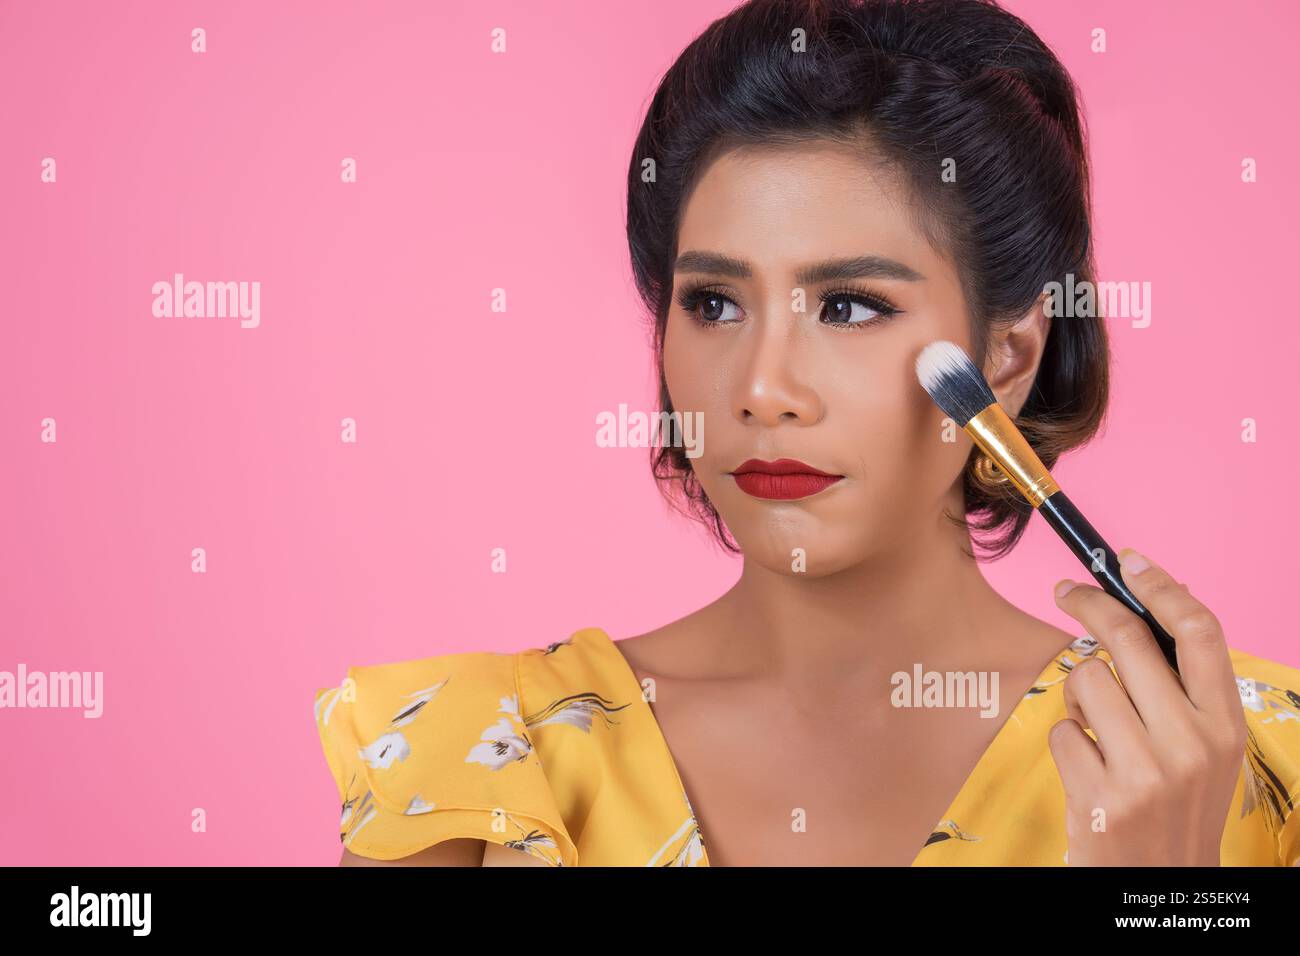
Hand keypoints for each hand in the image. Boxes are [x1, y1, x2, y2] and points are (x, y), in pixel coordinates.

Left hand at [1048, 548, 1247, 865]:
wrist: (1161, 889)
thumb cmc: (1175, 807)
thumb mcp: (1203, 749)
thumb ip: (1182, 689)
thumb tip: (1149, 604)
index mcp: (1225, 726)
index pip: (1200, 633)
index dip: (1161, 586)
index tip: (1128, 560)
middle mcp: (1192, 744)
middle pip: (1127, 639)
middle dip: (1089, 602)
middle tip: (1067, 590)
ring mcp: (1146, 771)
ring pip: (1085, 679)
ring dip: (1079, 696)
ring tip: (1097, 730)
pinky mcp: (1101, 795)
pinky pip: (1061, 730)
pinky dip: (1067, 743)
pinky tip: (1089, 772)